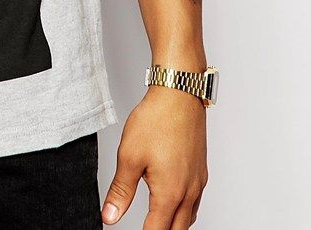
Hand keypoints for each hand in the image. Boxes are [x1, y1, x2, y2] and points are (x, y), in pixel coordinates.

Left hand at [101, 86, 208, 227]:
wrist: (179, 94)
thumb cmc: (155, 120)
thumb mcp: (129, 156)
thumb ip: (120, 191)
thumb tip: (109, 217)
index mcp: (170, 193)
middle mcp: (189, 191)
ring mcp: (198, 181)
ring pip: (188, 218)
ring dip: (174, 225)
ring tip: (158, 225)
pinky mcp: (201, 170)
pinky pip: (195, 202)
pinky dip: (184, 211)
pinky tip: (174, 203)